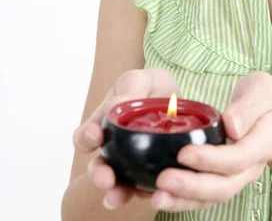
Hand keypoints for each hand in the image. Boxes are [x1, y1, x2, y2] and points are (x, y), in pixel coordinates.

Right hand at [72, 68, 179, 209]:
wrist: (179, 101)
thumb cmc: (153, 87)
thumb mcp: (142, 79)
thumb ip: (129, 86)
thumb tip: (114, 107)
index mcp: (105, 125)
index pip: (86, 137)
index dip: (86, 138)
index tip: (95, 135)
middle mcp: (114, 149)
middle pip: (99, 167)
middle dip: (99, 174)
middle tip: (105, 178)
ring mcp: (132, 165)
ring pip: (119, 184)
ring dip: (116, 192)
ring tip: (117, 196)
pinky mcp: (153, 175)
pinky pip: (146, 190)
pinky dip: (146, 194)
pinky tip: (152, 195)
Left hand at [151, 71, 271, 211]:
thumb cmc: (263, 97)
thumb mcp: (260, 88)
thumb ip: (249, 105)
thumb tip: (232, 126)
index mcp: (264, 142)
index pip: (239, 157)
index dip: (212, 159)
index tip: (184, 153)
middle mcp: (251, 166)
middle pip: (225, 185)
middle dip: (193, 186)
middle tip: (163, 179)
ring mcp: (238, 176)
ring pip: (213, 196)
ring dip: (184, 199)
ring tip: (157, 196)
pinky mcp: (222, 179)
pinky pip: (204, 196)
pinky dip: (182, 200)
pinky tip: (160, 196)